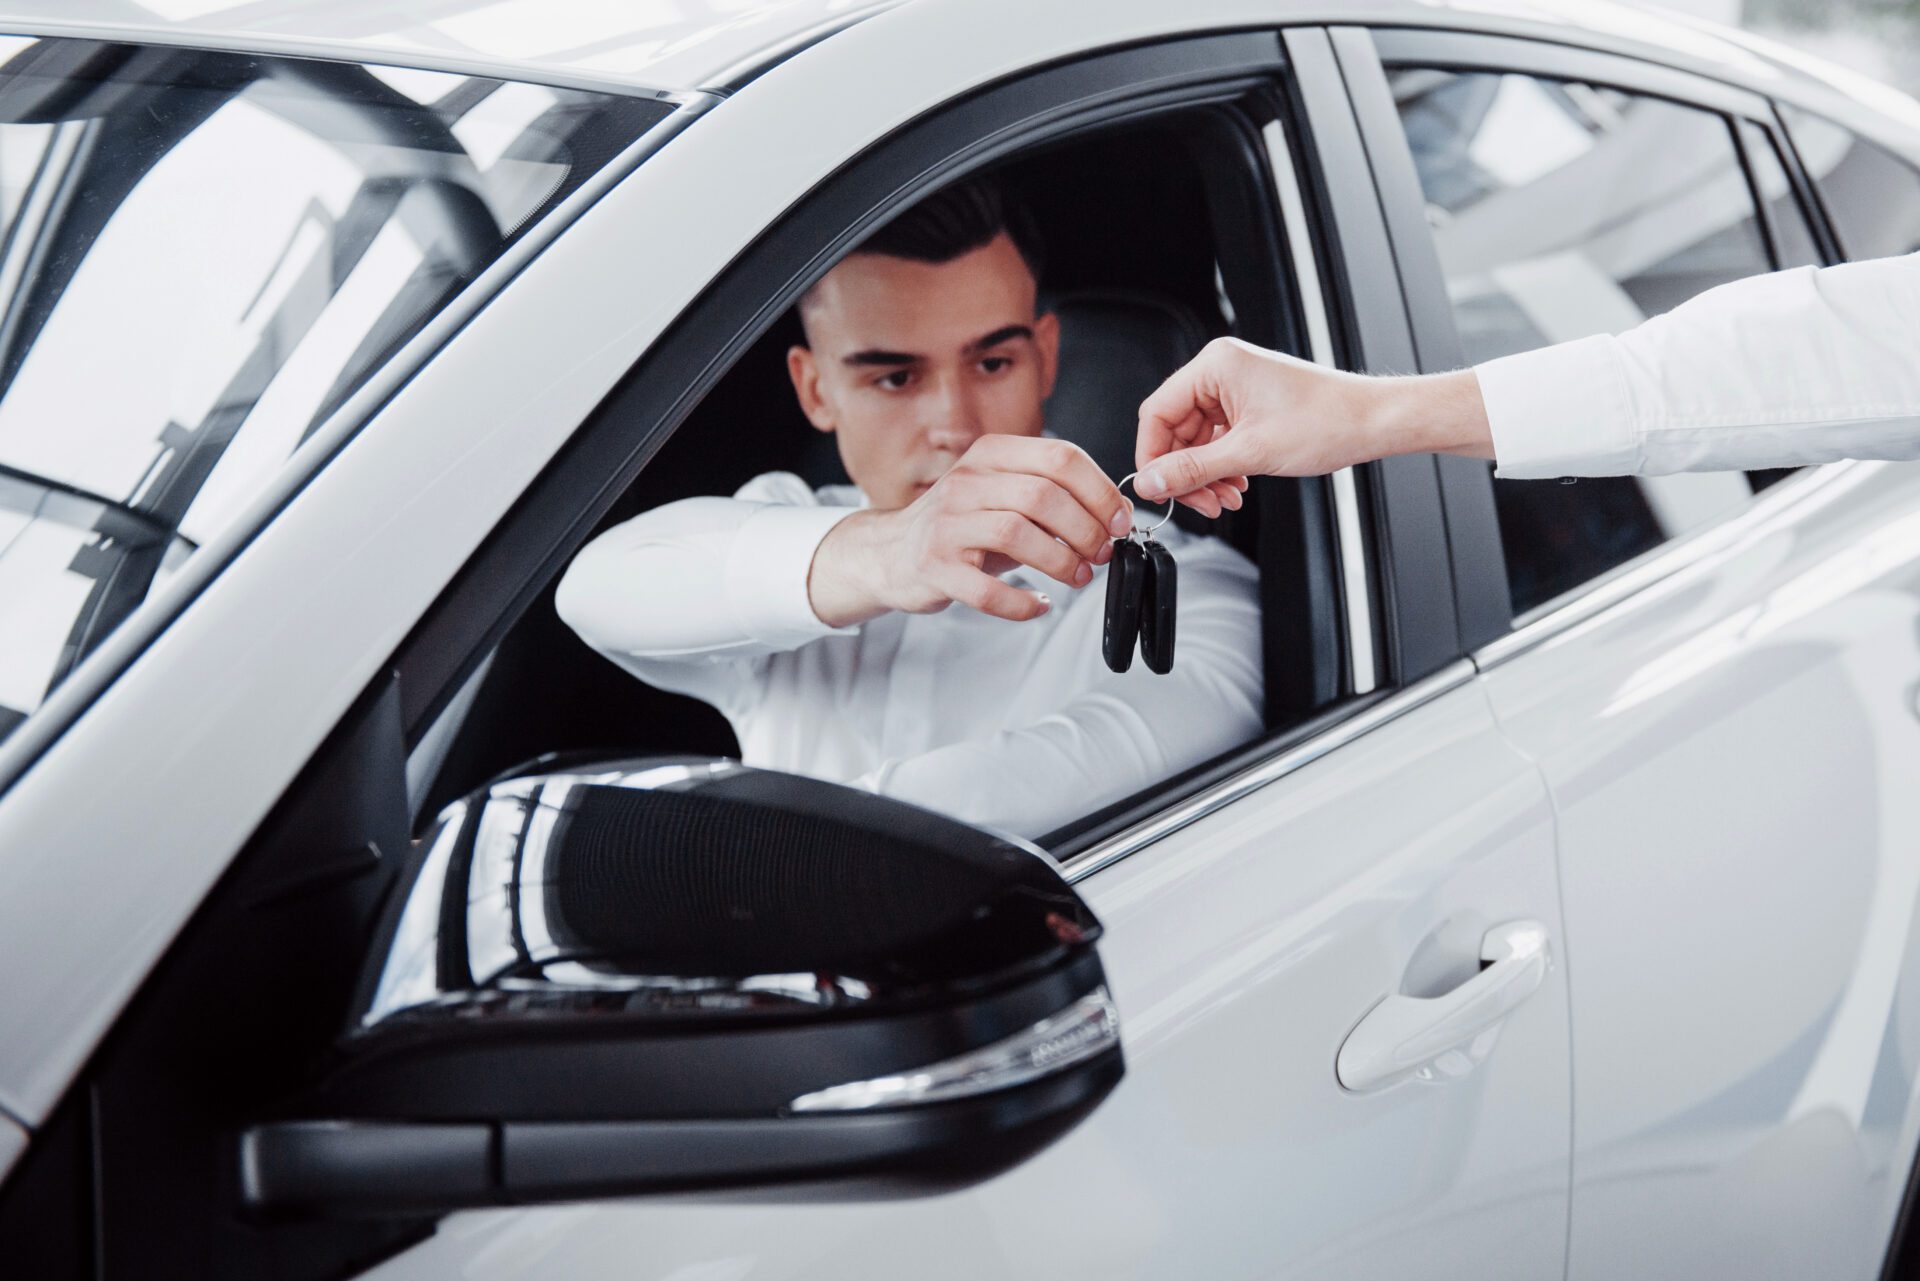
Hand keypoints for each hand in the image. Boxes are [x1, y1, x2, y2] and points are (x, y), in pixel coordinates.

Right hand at [808, 435, 1131, 625]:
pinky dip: (1022, 602)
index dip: (1100, 491)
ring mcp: (946, 525)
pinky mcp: (935, 568)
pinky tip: (1038, 605)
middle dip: (1086, 529)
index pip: (1060, 457)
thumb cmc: (961, 525)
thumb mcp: (1002, 493)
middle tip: (1100, 553)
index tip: (1118, 520)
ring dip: (1060, 561)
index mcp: (990, 455)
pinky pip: (988, 590)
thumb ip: (1051, 495)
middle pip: (1043, 495)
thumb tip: (1113, 514)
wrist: (891, 552)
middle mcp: (965, 483)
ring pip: (1017, 534)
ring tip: (1077, 577)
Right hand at [1134, 338, 1492, 513]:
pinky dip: (1222, 469)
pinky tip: (1235, 486)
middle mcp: (1223, 372)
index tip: (1157, 487)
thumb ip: (1192, 470)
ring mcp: (1236, 390)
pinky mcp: (1250, 407)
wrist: (1373, 423)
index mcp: (1216, 366)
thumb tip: (1151, 483)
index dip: (1153, 456)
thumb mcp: (1249, 453)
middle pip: (1176, 431)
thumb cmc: (1327, 421)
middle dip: (1186, 472)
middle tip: (1199, 502)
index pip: (1158, 413)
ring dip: (1206, 476)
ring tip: (1224, 498)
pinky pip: (1218, 442)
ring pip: (1197, 442)